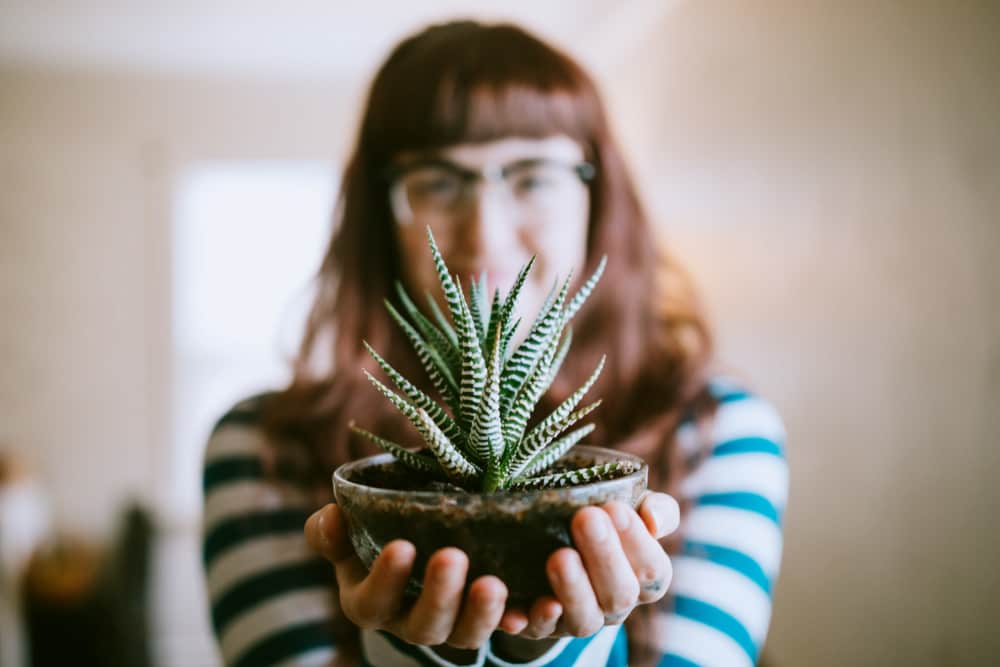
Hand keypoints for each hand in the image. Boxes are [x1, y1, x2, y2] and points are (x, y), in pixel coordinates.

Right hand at [305, 504, 509, 649]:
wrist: (419, 540)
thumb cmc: (375, 533)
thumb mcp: (348, 533)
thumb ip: (332, 530)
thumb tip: (332, 518)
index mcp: (371, 602)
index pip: (372, 602)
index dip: (385, 579)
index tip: (402, 546)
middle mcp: (410, 621)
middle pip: (424, 626)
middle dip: (439, 596)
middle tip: (452, 557)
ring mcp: (453, 625)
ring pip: (467, 634)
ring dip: (482, 613)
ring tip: (494, 584)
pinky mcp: (488, 618)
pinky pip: (507, 627)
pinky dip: (524, 620)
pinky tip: (538, 605)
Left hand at [501, 492, 679, 640]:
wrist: (549, 540)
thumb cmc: (601, 522)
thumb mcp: (629, 510)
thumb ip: (656, 509)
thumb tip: (654, 521)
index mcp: (642, 579)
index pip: (654, 571)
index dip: (637, 542)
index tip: (615, 507)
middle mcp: (614, 606)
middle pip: (620, 595)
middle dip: (604, 557)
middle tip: (586, 518)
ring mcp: (577, 619)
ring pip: (584, 619)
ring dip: (573, 588)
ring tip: (560, 556)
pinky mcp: (539, 626)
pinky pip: (536, 630)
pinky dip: (533, 619)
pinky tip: (522, 607)